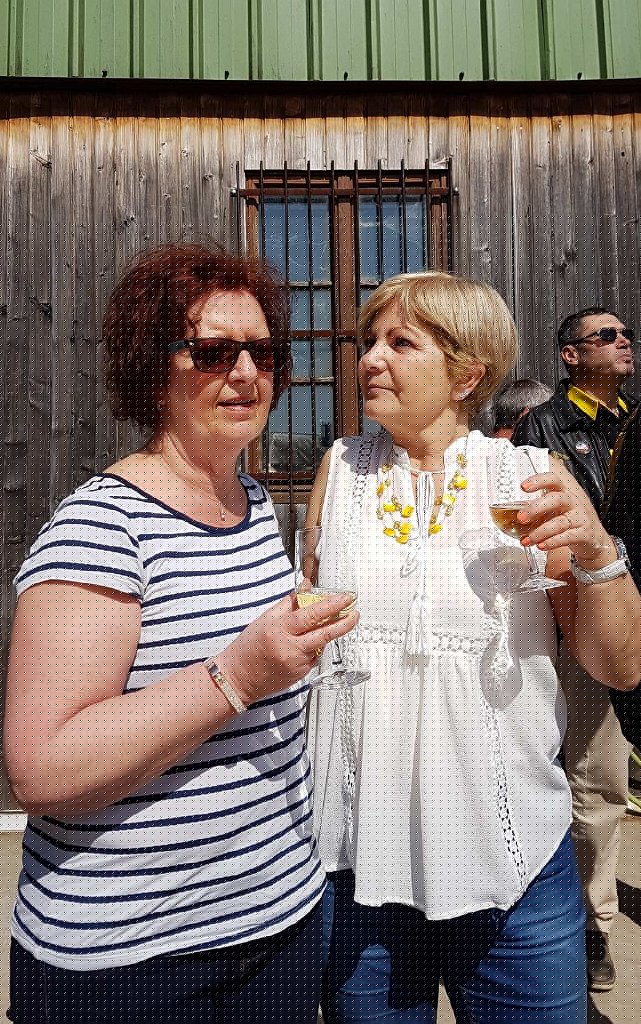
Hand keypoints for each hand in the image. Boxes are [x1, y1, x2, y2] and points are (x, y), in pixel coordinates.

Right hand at [215, 591, 358, 704]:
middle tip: (355, 613)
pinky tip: (302, 647)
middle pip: (325, 633)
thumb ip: (288, 603)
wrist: (238, 677)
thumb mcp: (265, 619)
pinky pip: (314, 657)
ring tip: (324, 626)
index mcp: (280, 628)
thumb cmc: (248, 646)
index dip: (332, 605)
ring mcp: (297, 663)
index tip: (346, 598)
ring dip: (327, 635)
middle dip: (344, 622)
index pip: (312, 614)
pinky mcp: (301, 674)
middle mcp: (290, 647)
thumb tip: (306, 587)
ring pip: (321, 645)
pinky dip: (314, 649)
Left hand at [516, 461, 613, 567]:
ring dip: (540, 532)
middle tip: (520, 518)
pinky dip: (552, 542)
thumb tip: (508, 516)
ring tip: (526, 540)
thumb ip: (536, 511)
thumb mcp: (553, 511)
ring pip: (559, 522)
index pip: (553, 480)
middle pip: (556, 499)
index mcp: (562, 493)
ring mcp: (579, 518)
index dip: (539, 481)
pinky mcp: (584, 533)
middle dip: (536, 508)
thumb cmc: (567, 522)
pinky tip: (541, 546)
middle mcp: (572, 502)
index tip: (523, 486)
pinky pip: (567, 537)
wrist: (593, 539)